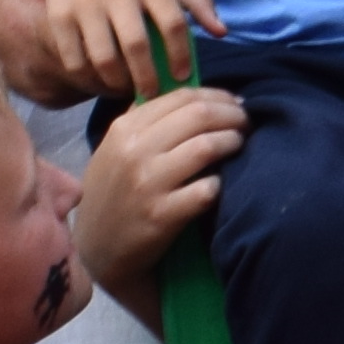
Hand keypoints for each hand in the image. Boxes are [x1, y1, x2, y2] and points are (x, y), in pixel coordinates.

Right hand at [33, 0, 218, 104]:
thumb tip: (221, 32)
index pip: (173, 22)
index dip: (181, 54)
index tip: (183, 76)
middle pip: (137, 45)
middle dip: (148, 78)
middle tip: (152, 95)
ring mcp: (85, 3)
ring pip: (104, 57)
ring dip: (117, 82)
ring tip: (126, 89)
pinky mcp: (59, 16)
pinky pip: (74, 58)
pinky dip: (87, 76)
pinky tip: (99, 79)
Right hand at [75, 86, 246, 313]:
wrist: (98, 249)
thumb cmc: (112, 194)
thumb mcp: (114, 149)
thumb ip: (143, 120)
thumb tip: (189, 94)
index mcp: (124, 129)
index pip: (181, 97)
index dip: (217, 96)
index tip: (234, 104)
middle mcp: (134, 151)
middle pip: (199, 115)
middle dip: (232, 115)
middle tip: (245, 123)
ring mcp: (147, 183)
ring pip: (206, 147)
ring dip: (233, 142)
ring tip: (240, 146)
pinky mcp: (162, 215)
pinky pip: (207, 189)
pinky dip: (220, 183)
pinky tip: (222, 183)